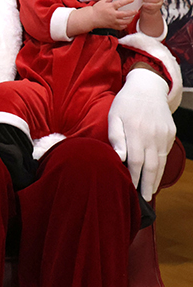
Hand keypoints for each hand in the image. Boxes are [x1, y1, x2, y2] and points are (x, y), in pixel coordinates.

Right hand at [92, 0, 136, 29]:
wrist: (91, 18)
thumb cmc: (96, 9)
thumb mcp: (103, 1)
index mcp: (110, 7)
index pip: (120, 3)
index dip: (127, 1)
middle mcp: (112, 15)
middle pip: (125, 14)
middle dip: (132, 12)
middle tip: (136, 11)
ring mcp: (113, 21)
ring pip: (124, 22)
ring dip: (130, 19)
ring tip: (133, 16)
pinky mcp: (112, 26)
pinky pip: (121, 27)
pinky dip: (125, 25)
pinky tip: (126, 22)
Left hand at [108, 67, 175, 199]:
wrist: (148, 87)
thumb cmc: (126, 103)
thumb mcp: (114, 116)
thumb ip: (116, 137)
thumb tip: (118, 157)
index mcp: (136, 131)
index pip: (136, 161)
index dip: (134, 177)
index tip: (131, 190)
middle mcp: (152, 134)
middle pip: (151, 166)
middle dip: (148, 184)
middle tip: (144, 199)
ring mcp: (164, 134)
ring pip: (161, 162)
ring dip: (156, 178)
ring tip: (150, 191)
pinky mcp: (170, 133)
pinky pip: (165, 153)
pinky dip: (161, 165)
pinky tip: (155, 174)